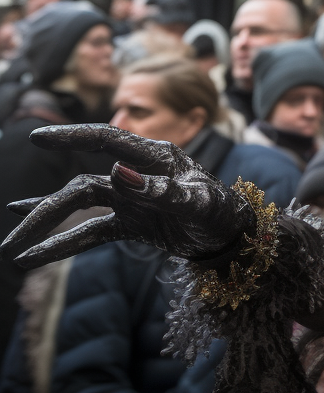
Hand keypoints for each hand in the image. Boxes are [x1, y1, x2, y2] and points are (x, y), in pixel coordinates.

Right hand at [2, 125, 254, 268]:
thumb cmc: (220, 210)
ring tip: (11, 251)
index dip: (71, 136)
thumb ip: (159, 189)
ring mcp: (131, 197)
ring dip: (47, 228)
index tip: (37, 137)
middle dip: (45, 212)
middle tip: (12, 239)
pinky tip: (34, 256)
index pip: (106, 139)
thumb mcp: (196, 201)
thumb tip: (116, 170)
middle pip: (80, 187)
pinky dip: (63, 243)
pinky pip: (91, 232)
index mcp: (155, 156)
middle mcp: (136, 172)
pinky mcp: (131, 221)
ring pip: (79, 209)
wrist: (233, 235)